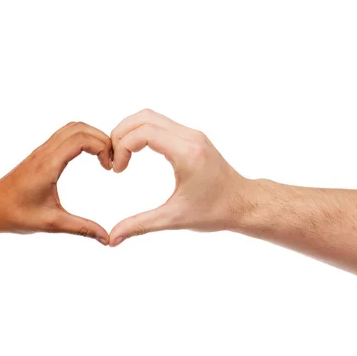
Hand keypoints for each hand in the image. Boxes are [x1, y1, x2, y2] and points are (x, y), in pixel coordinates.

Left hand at [0, 122, 112, 244]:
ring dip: (92, 137)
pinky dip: (82, 139)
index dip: (101, 147)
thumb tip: (107, 239)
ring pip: (72, 128)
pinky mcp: (41, 153)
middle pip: (79, 127)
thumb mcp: (52, 224)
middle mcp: (45, 152)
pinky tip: (89, 158)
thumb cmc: (16, 215)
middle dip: (101, 139)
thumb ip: (82, 229)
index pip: (81, 139)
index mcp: (48, 165)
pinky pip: (65, 135)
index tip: (109, 167)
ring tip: (103, 158)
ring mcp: (42, 150)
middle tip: (111, 161)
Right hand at [109, 109, 248, 245]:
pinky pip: (160, 124)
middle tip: (113, 159)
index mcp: (187, 153)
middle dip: (121, 134)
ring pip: (151, 117)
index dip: (122, 147)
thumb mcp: (174, 219)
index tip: (117, 170)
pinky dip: (142, 133)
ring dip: (130, 131)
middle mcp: (190, 137)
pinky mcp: (192, 137)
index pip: (144, 132)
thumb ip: (140, 225)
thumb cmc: (214, 212)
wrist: (243, 204)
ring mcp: (192, 134)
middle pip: (144, 117)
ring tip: (121, 155)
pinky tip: (135, 152)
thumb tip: (112, 239)